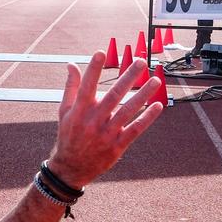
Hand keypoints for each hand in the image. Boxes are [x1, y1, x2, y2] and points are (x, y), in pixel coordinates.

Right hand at [44, 52, 162, 189]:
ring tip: (155, 80)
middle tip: (141, 62)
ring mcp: (106, 134)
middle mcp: (93, 121)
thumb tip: (71, 64)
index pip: (86, 86)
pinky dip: (147, 118)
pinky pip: (135, 129)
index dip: (93, 69)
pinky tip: (157, 106)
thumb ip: (70, 87)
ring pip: (128, 110)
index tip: (100, 52)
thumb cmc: (68, 135)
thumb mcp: (64, 112)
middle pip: (113, 95)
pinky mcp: (117, 146)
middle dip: (128, 77)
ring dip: (143, 94)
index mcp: (79, 111)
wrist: (71, 168)